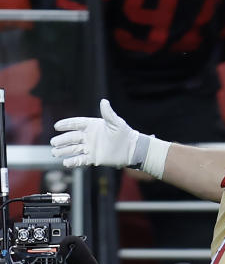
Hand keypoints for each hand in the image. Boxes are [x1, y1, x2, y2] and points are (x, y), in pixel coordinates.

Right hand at [51, 99, 169, 179]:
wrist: (131, 149)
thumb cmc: (124, 134)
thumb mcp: (116, 123)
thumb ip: (108, 113)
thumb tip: (104, 101)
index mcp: (92, 126)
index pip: (76, 124)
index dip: (66, 124)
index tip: (57, 126)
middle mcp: (89, 136)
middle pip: (72, 138)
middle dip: (62, 140)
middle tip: (53, 142)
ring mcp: (90, 148)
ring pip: (74, 149)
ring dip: (64, 150)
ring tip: (54, 152)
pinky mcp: (93, 158)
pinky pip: (81, 160)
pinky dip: (73, 161)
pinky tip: (65, 163)